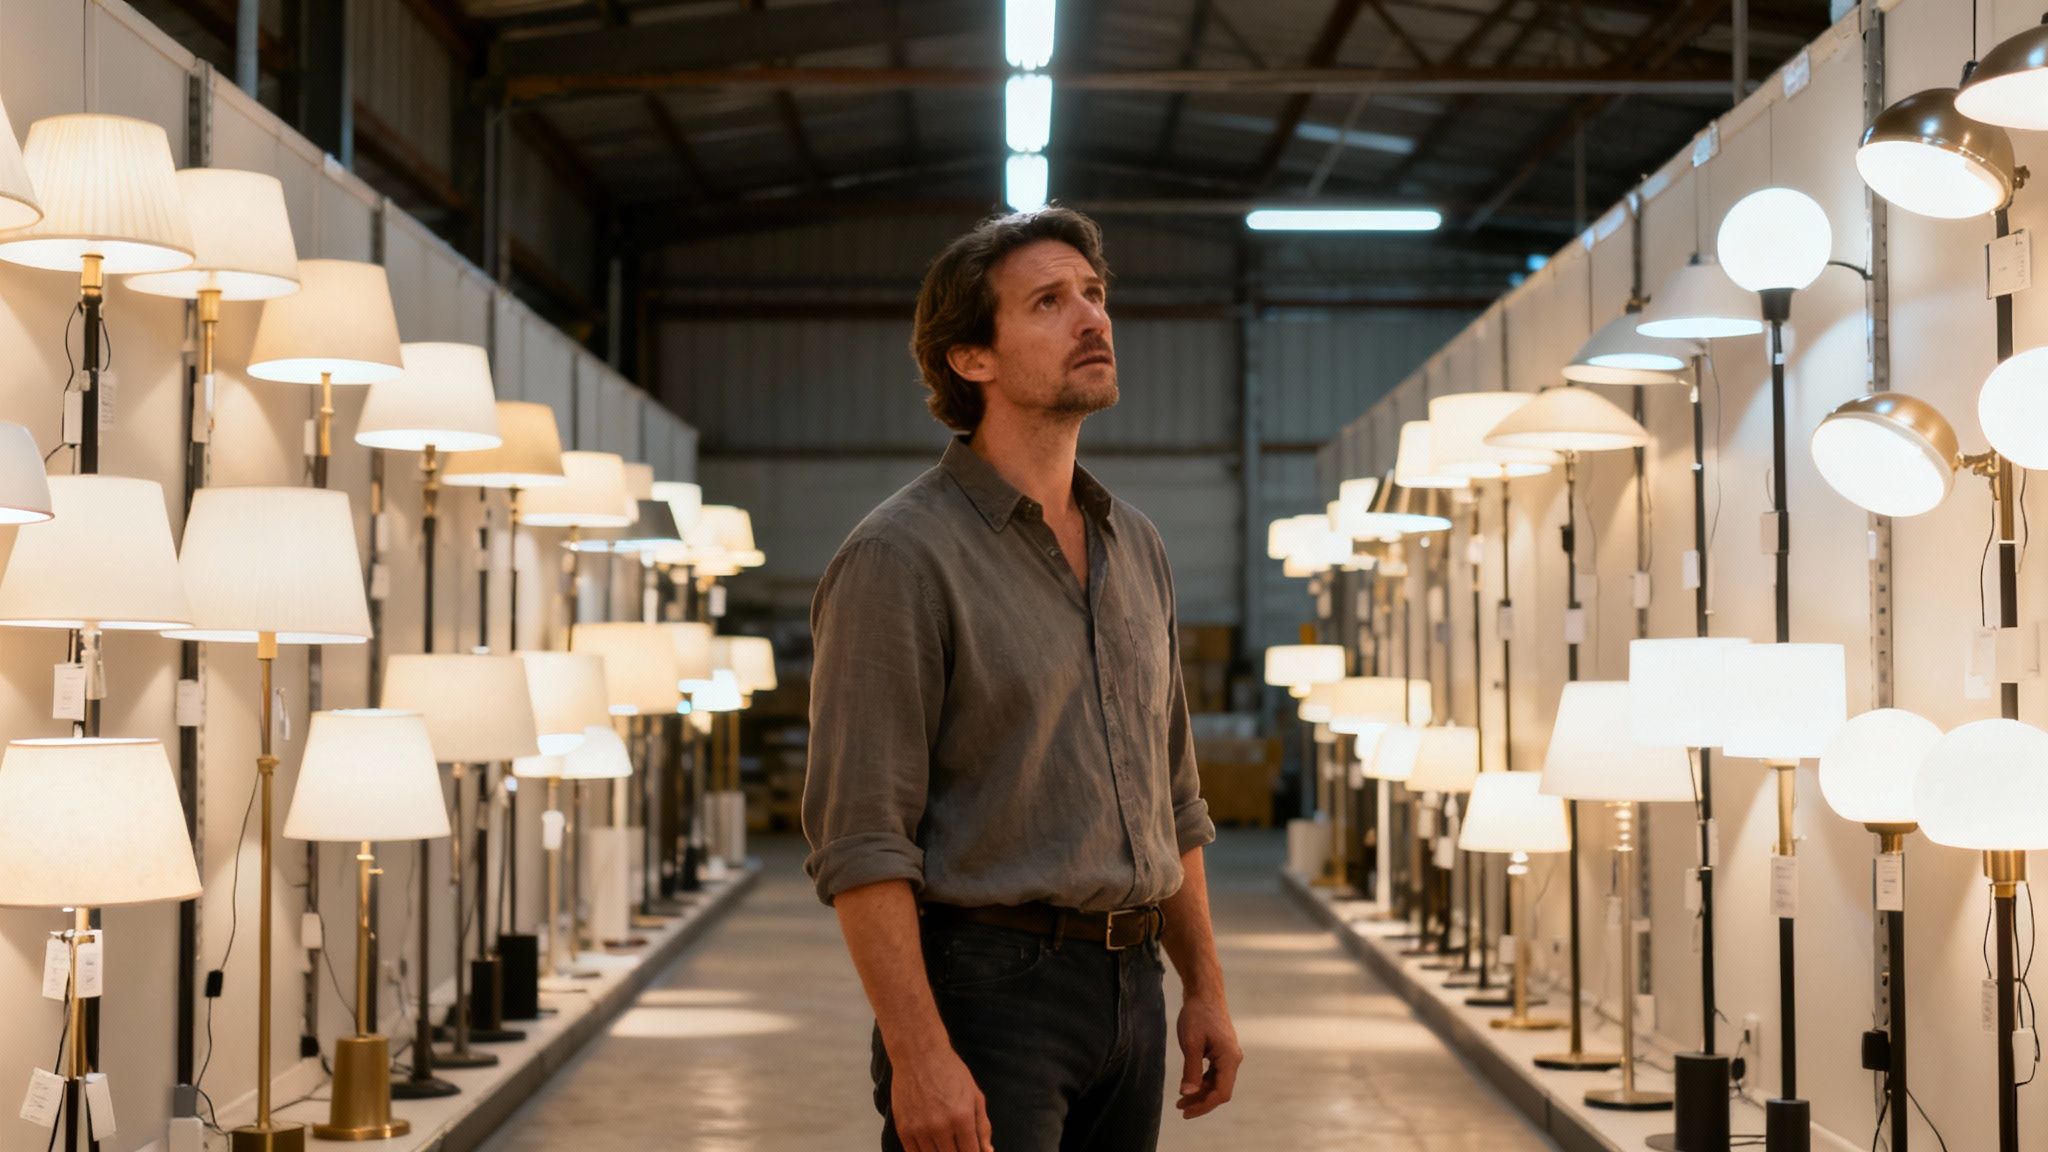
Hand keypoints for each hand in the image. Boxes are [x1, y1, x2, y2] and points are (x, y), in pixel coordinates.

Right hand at [891, 1046, 994, 1151]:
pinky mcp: (903, 1129)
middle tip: (959, 1145)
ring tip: (945, 1144)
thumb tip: (987, 1151)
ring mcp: (920, 1129)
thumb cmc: (950, 1072)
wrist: (919, 1055)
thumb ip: (983, 1126)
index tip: (972, 1151)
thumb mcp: (975, 1096)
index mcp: (962, 1118)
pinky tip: (931, 1147)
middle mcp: (940, 1127)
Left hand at [1175, 992, 1241, 1118]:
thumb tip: (1187, 1093)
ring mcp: (1228, 1056)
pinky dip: (1201, 1082)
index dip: (1204, 1105)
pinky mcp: (1221, 1052)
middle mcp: (1232, 1059)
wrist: (1204, 993)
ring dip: (1200, 1093)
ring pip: (1216, 1083)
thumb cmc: (1197, 1015)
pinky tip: (1188, 1085)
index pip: (1221, 1092)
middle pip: (1220, 1090)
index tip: (1186, 1112)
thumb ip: (1190, 1070)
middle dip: (1201, 1101)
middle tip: (1180, 1109)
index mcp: (1229, 1059)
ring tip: (1181, 1100)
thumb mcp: (1191, 1043)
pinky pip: (1213, 1073)